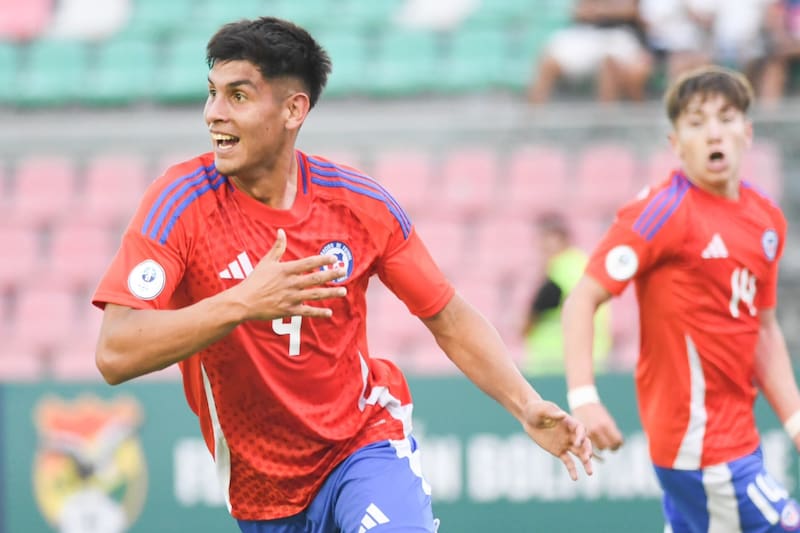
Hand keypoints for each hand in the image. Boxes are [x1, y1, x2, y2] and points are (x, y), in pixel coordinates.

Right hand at [231, 229, 347, 319]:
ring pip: (315, 295)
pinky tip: (329, 312)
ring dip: (331, 293)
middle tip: (344, 271)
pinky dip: (319, 312)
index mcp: (286, 270)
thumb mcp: (266, 262)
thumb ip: (277, 247)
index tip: (334, 258)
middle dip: (332, 275)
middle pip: (316, 278)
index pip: (309, 263)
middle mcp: (291, 283)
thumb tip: (281, 231)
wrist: (243, 302)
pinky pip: (307, 311)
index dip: (323, 260)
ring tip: (343, 291)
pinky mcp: (289, 311)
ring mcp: (291, 297)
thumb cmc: (254, 281)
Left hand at [521, 400, 593, 480]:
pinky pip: (568, 461)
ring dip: (586, 462)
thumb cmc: (535, 410)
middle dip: (587, 450)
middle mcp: (570, 433)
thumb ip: (552, 413)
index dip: (581, 436)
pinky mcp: (559, 451)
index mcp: (568, 422)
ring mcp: (565, 443)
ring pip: (579, 454)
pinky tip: (575, 478)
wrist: (528, 417)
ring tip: (590, 473)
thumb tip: (563, 414)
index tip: (577, 442)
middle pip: (584, 443)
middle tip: (588, 458)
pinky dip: (572, 469)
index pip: (580, 429)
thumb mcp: (542, 409)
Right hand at [572, 402, 623, 452]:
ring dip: (602, 446)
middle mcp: (597, 430)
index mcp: (606, 424)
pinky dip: (594, 448)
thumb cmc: (597, 411)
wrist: (583, 402)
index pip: (617, 441)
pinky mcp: (581, 435)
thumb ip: (612, 431)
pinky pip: (590, 446)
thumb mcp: (607, 419)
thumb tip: (618, 444)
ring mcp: (588, 433)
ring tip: (602, 443)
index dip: (619, 443)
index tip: (618, 443)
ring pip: (599, 448)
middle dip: (611, 446)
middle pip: (608, 446)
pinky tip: (596, 444)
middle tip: (611, 445)